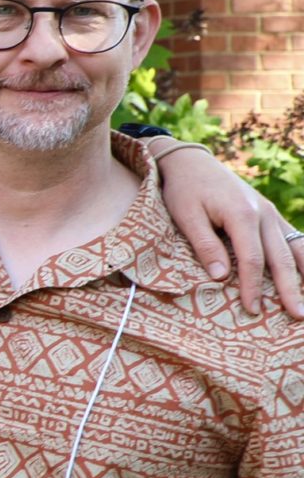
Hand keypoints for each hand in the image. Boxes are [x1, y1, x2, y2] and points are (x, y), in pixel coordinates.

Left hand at [152, 142, 303, 318]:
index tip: (253, 310)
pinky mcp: (271, 214)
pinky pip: (294, 237)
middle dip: (291, 289)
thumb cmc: (184, 190)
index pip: (253, 260)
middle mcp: (264, 214)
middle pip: (281, 258)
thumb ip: (204, 245)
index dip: (254, 287)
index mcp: (242, 215)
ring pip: (295, 248)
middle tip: (298, 315)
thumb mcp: (186, 216)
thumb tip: (221, 277)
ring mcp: (271, 213)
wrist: (192, 162)